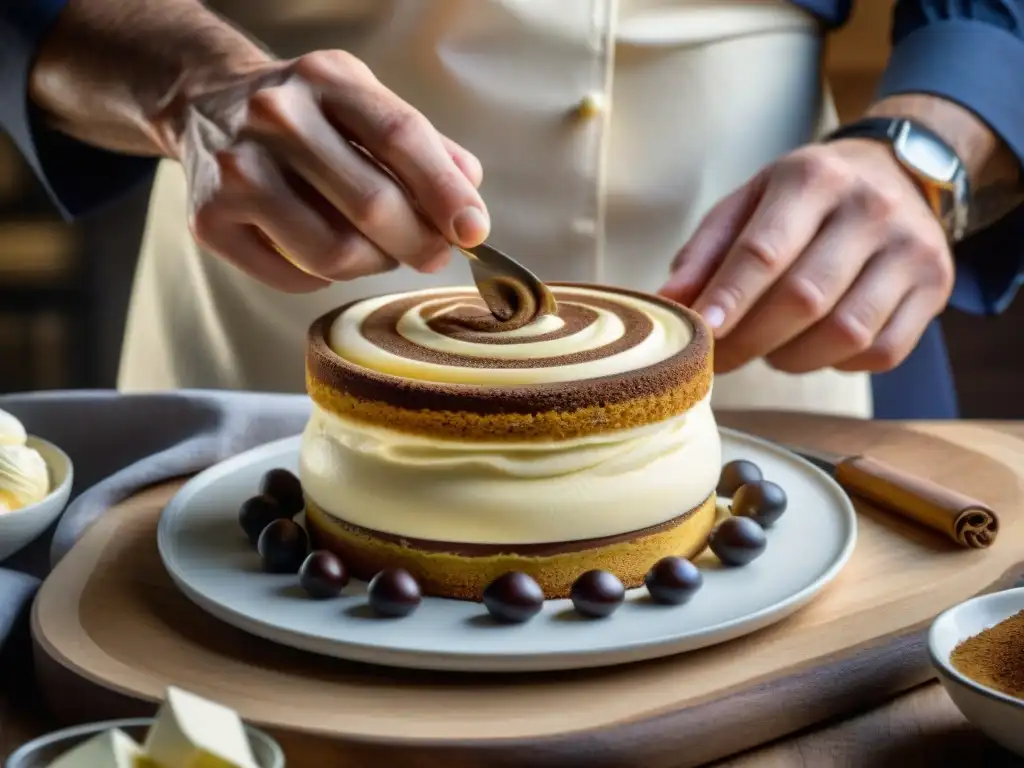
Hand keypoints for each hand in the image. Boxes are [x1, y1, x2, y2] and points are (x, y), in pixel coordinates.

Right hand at [159, 51, 487, 291]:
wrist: (205, 105)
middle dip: (418, 242)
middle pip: (372, 206)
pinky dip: (324, 279)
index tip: (474, 230)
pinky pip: (294, 277)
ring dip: (374, 264)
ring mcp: (237, 170)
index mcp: (326, 80)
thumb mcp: (362, 101)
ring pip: (334, 252)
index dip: (445, 191)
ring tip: (377, 251)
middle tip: (433, 254)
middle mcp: (275, 117)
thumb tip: (470, 191)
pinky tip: (324, 255)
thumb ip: (422, 143)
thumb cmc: (305, 114)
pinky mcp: (210, 219)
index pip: (400, 137)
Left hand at [659, 140, 954, 373]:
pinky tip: (817, 347)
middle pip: (803, 298)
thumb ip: (705, 252)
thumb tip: (669, 303)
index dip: (729, 298)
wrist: (896, 173)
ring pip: (845, 333)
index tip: (700, 332)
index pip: (765, 250)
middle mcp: (870, 208)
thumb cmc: (804, 198)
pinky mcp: (936, 286)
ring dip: (792, 357)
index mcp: (813, 177)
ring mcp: (911, 248)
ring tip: (770, 348)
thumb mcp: (748, 202)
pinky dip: (839, 364)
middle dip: (751, 340)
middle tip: (719, 358)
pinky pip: (882, 352)